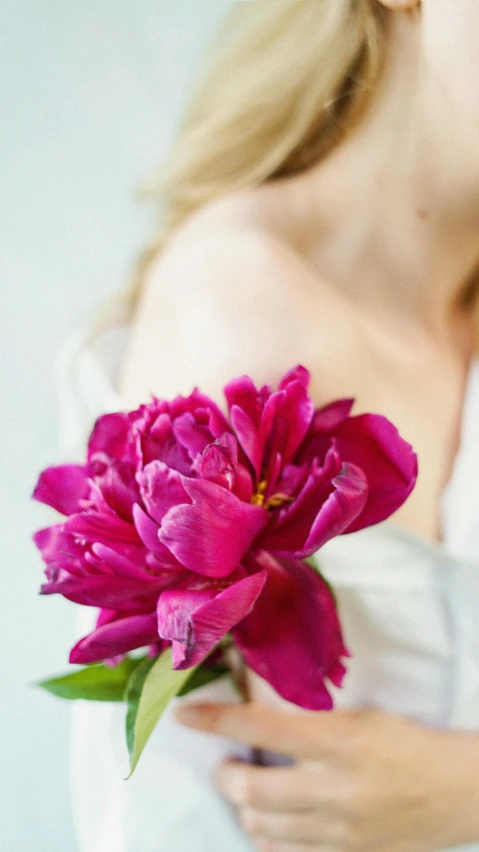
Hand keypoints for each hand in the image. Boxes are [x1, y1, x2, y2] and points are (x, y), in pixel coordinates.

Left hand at [175, 701, 478, 851]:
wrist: (455, 792)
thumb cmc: (405, 744)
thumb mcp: (359, 718)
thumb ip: (309, 722)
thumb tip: (255, 712)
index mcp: (339, 741)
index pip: (262, 728)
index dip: (216, 721)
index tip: (185, 715)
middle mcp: (335, 789)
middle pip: (252, 791)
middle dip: (224, 777)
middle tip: (224, 767)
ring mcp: (339, 831)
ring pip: (263, 829)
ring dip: (245, 809)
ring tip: (248, 795)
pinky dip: (268, 839)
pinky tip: (272, 824)